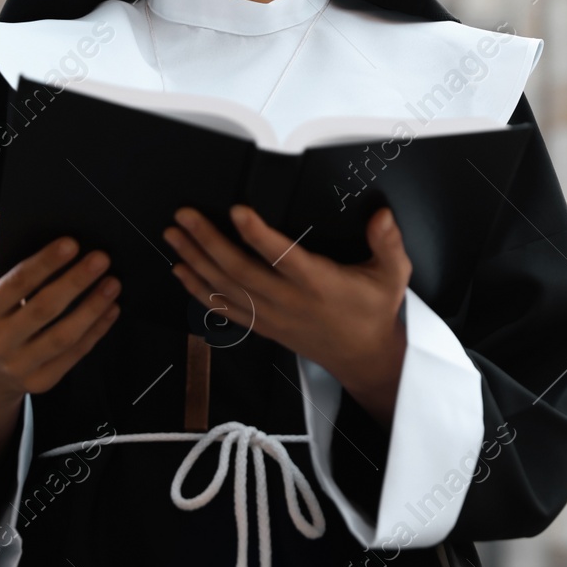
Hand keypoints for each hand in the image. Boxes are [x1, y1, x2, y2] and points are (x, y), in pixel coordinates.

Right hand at [0, 210, 122, 473]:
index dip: (44, 263)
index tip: (71, 243)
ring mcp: (21, 365)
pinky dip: (96, 331)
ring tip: (113, 282)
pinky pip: (75, 354)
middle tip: (101, 258)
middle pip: (44, 309)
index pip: (16, 284)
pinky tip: (111, 309)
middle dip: (75, 281)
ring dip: (92, 307)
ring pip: (63, 336)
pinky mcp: (42, 382)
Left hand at [162, 204, 409, 422]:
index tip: (237, 210)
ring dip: (196, 260)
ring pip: (225, 288)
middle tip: (186, 216)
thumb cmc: (374, 311)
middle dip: (208, 241)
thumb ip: (388, 242)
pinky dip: (199, 290)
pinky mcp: (263, 325)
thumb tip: (382, 214)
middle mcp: (289, 301)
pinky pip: (224, 309)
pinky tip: (182, 271)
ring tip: (174, 236)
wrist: (364, 356)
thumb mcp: (392, 274)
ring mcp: (271, 316)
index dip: (258, 235)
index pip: (283, 257)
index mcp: (319, 284)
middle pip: (240, 270)